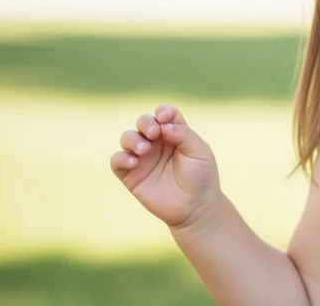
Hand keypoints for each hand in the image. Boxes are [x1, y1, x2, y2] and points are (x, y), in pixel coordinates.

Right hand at [110, 104, 221, 229]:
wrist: (195, 208)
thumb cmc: (201, 177)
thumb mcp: (199, 152)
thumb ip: (183, 134)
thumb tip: (163, 124)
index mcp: (175, 134)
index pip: (165, 114)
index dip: (163, 112)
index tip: (164, 118)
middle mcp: (157, 143)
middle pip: (144, 122)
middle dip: (145, 123)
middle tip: (154, 133)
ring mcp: (143, 158)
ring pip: (128, 138)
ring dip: (132, 139)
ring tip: (144, 149)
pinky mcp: (131, 175)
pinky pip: (117, 160)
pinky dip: (121, 157)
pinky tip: (133, 162)